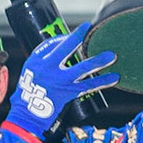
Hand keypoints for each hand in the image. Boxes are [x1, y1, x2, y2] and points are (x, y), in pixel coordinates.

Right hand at [4, 20, 118, 134]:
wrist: (28, 114)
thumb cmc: (30, 89)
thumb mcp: (32, 68)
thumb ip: (46, 55)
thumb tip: (64, 41)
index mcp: (40, 61)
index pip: (56, 44)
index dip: (72, 37)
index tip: (85, 28)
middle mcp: (50, 70)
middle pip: (66, 50)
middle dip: (79, 39)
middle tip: (92, 30)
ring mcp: (61, 82)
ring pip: (82, 69)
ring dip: (98, 62)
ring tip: (112, 56)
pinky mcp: (69, 93)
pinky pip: (89, 86)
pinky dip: (102, 82)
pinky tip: (114, 78)